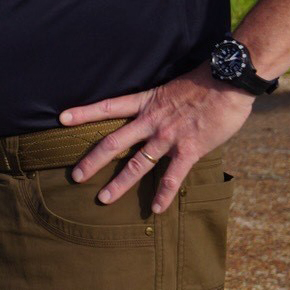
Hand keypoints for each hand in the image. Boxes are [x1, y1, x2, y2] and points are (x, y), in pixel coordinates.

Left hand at [61, 62, 253, 213]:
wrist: (228, 79)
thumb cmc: (203, 80)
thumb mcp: (170, 86)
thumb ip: (159, 103)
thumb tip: (153, 112)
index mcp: (146, 101)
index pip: (107, 106)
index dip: (83, 113)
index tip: (61, 119)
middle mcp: (151, 120)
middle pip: (113, 142)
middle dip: (92, 160)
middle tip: (75, 176)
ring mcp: (168, 137)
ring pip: (137, 164)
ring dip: (119, 184)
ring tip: (103, 199)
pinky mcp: (189, 149)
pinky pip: (172, 177)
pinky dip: (164, 194)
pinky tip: (155, 209)